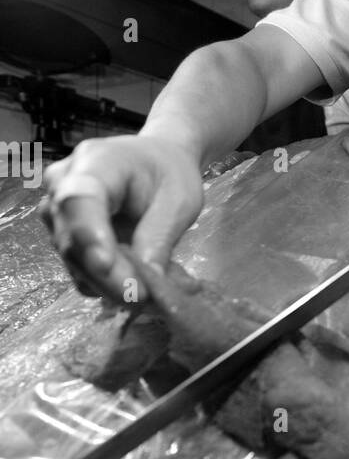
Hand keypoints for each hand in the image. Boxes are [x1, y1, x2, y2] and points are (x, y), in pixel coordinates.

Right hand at [40, 134, 203, 302]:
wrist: (157, 164)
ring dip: (105, 283)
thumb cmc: (170, 175)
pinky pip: (76, 266)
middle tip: (142, 297)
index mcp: (97, 162)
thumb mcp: (179, 202)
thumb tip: (147, 279)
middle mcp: (64, 183)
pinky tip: (131, 286)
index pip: (79, 199)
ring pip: (71, 256)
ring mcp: (58, 208)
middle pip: (71, 235)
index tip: (107, 266)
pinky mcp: (62, 233)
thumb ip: (160, 237)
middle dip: (105, 273)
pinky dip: (102, 283)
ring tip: (144, 294)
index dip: (89, 235)